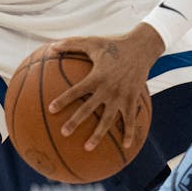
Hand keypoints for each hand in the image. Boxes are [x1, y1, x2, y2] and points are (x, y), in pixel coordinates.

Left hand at [44, 24, 160, 152]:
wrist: (142, 47)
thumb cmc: (114, 43)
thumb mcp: (92, 41)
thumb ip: (71, 44)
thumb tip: (49, 47)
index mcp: (96, 76)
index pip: (76, 90)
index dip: (63, 100)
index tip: (51, 109)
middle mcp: (108, 89)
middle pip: (88, 109)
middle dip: (75, 122)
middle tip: (63, 133)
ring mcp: (121, 96)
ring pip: (108, 120)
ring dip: (98, 135)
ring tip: (87, 148)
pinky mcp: (133, 99)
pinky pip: (130, 119)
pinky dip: (129, 133)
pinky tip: (126, 146)